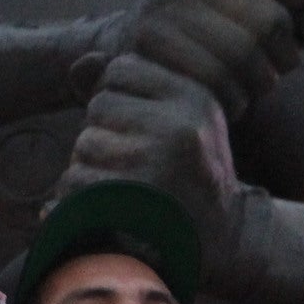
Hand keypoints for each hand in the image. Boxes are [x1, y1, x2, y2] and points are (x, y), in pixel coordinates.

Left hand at [60, 54, 248, 284]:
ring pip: (85, 143)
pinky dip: (77, 196)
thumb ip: (135, 89)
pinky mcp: (133, 197)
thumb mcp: (183, 119)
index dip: (119, 98)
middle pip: (100, 105)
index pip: (122, 69)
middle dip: (104, 133)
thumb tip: (80, 63)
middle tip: (131, 163)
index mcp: (196, 96)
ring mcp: (159, 161)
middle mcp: (182, 124)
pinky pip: (77, 180)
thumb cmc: (193, 173)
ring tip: (122, 186)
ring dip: (90, 166)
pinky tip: (105, 208)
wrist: (227, 240)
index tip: (138, 129)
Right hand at [111, 0, 303, 118]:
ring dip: (263, 80)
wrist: (141, 49)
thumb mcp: (261, 4)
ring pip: (247, 56)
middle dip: (287, 53)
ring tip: (255, 80)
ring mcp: (160, 2)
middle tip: (276, 64)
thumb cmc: (218, 24)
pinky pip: (217, 82)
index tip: (284, 19)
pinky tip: (231, 95)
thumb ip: (303, 13)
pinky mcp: (148, 45)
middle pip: (271, 20)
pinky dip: (235, 98)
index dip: (301, 8)